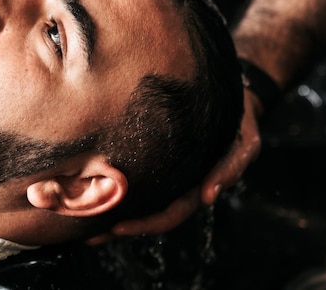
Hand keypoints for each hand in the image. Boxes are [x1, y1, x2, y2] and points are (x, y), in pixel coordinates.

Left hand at [86, 89, 262, 243]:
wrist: (234, 91)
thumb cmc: (241, 116)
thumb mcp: (246, 141)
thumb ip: (231, 166)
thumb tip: (208, 197)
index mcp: (199, 183)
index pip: (171, 212)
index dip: (147, 223)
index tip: (118, 227)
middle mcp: (180, 179)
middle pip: (148, 209)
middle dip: (120, 223)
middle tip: (89, 234)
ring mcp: (168, 165)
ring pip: (138, 191)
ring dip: (111, 205)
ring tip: (79, 215)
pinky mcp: (159, 147)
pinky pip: (136, 167)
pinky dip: (114, 176)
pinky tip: (89, 179)